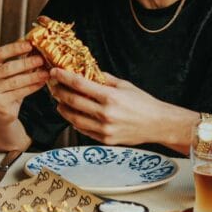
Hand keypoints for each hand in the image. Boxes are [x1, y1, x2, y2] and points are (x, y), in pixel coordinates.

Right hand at [0, 40, 49, 125]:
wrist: (1, 111)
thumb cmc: (6, 86)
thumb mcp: (9, 71)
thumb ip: (18, 58)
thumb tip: (35, 45)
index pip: (0, 52)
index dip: (15, 48)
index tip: (30, 44)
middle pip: (8, 67)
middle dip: (26, 63)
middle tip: (41, 59)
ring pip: (15, 81)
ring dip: (33, 76)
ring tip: (45, 72)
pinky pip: (18, 93)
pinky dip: (32, 87)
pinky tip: (41, 83)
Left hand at [49, 68, 174, 146]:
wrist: (158, 124)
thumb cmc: (143, 102)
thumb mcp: (124, 85)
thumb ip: (103, 79)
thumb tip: (86, 72)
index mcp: (110, 97)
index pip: (79, 84)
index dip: (63, 77)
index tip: (54, 71)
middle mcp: (105, 114)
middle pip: (72, 101)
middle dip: (59, 91)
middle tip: (53, 85)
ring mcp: (104, 129)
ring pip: (73, 118)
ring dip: (62, 108)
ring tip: (59, 101)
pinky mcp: (104, 140)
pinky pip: (83, 130)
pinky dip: (74, 121)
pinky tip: (72, 113)